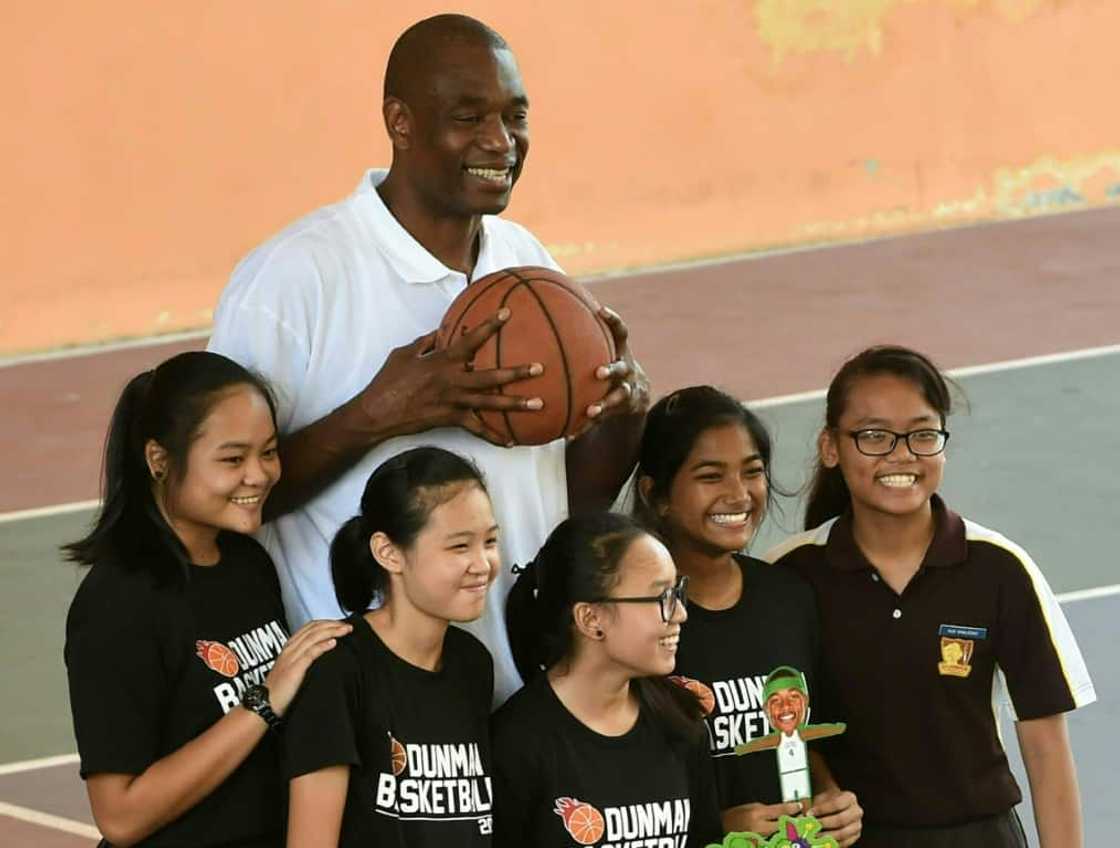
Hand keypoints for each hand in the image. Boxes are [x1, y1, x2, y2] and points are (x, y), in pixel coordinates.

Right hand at [264, 619, 351, 715]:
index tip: (340, 624)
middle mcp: (290, 649)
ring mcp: (291, 657)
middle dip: (333, 624)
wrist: (265, 704)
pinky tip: (333, 643)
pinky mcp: (294, 668)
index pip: (309, 627)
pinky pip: (310, 652)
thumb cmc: (280, 690)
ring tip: (345, 631)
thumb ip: (304, 659)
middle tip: (347, 626)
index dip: (327, 623)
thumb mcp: (291, 669)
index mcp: (289, 647)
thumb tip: (323, 655)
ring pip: (313, 637)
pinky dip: (323, 645)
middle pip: (313, 628)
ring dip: (332, 631)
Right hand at [358, 308, 543, 445]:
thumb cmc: (388, 380)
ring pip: (490, 403)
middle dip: (517, 372)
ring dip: (515, 404)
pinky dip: (493, 436)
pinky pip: (477, 429)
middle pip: (491, 375)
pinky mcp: (450, 419)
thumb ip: (426, 342)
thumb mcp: (405, 353)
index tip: (507, 313)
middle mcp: (452, 380)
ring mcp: (453, 401)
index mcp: (442, 360)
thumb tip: (442, 333)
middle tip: (540, 368)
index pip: (471, 340)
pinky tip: (510, 442)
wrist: (378, 412)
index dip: (489, 326)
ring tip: (538, 403)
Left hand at [572, 307, 649, 438]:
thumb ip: (586, 334)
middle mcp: (626, 370)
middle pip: (622, 369)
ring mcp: (625, 391)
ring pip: (617, 399)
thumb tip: (553, 309)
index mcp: (620, 351)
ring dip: (604, 404)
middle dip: (612, 370)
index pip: (621, 332)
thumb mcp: (606, 348)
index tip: (600, 311)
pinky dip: (585, 427)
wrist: (636, 394)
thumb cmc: (609, 363)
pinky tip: (569, 435)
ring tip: (592, 411)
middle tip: (600, 372)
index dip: (613, 320)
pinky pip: (600, 421)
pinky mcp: (617, 411)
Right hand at [722, 800, 802, 836]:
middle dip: (794, 822)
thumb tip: (783, 811)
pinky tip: (784, 836)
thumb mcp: (750, 807)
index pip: (780, 810)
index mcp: (757, 814)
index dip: (792, 808)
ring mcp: (760, 840)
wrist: (722, 829)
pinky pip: (774, 841)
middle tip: (803, 819)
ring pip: (781, 836)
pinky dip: (779, 838)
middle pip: (784, 825)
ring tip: (796, 828)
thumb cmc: (734, 817)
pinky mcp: (760, 845)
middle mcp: (760, 828)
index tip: (799, 806)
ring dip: (789, 832)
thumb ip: (767, 810)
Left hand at [808, 788, 861, 846]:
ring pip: (842, 833)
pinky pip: (844, 843)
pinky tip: (821, 841)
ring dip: (826, 836)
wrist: (836, 805)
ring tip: (814, 835)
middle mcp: (857, 811)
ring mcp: (857, 825)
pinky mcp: (855, 836)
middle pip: (840, 820)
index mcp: (850, 798)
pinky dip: (831, 843)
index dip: (822, 809)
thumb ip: (814, 805)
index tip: (809, 813)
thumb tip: (803, 815)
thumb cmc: (827, 801)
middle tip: (811, 826)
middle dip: (824, 824)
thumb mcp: (821, 798)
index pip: (836, 804)